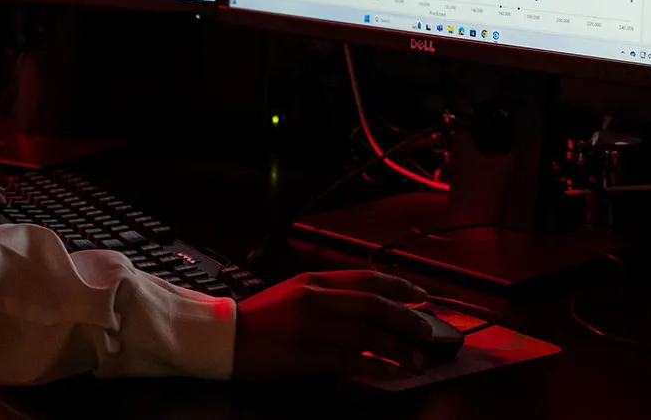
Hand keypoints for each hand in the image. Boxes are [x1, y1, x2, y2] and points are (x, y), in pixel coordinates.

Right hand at [230, 270, 433, 378]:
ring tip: (416, 359)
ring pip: (368, 335)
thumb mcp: (294, 293)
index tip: (420, 296)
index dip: (398, 286)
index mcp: (313, 281)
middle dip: (406, 318)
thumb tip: (367, 308)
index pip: (366, 278)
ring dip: (398, 348)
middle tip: (426, 330)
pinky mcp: (308, 355)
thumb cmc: (260, 318)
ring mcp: (313, 328)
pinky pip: (352, 361)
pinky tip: (391, 373)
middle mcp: (316, 300)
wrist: (225, 337)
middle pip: (374, 306)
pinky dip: (376, 368)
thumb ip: (328, 296)